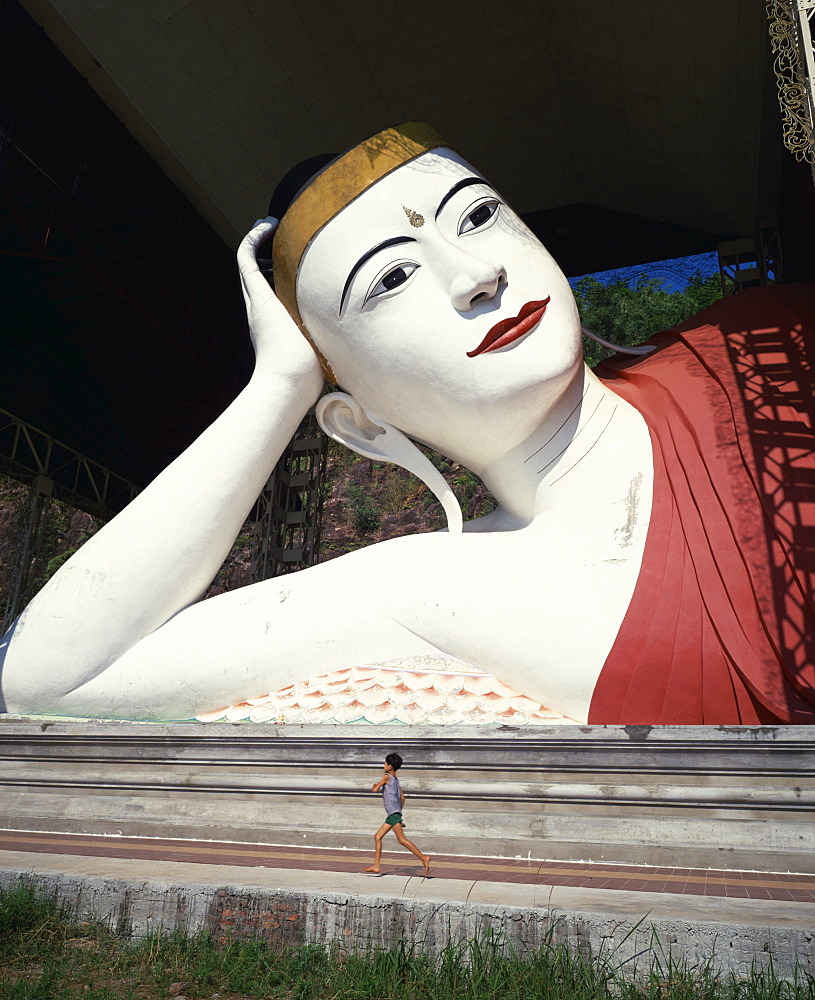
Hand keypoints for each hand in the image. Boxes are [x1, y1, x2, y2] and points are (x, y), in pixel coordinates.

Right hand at [237, 218, 322, 396]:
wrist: (290, 383)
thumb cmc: (309, 377)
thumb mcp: (325, 350)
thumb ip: (336, 342)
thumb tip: (364, 347)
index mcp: (278, 322)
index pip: (274, 291)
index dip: (278, 272)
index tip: (292, 256)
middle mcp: (263, 310)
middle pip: (255, 275)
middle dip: (262, 252)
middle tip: (272, 232)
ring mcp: (258, 302)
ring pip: (247, 264)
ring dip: (255, 242)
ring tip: (267, 225)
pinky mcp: (257, 296)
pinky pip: (245, 260)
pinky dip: (252, 241)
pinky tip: (266, 227)